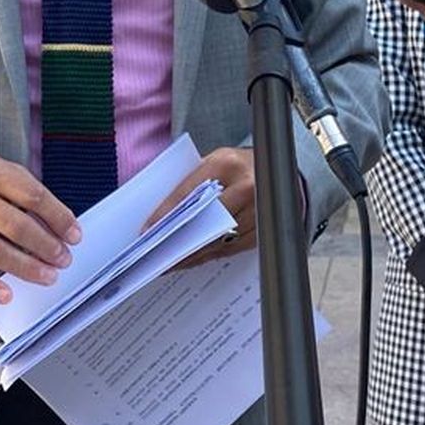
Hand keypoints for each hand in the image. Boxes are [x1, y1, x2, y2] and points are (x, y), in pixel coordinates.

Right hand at [0, 154, 79, 302]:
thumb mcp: (8, 174)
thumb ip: (33, 197)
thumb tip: (63, 231)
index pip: (33, 197)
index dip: (58, 218)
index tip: (75, 236)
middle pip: (15, 226)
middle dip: (45, 246)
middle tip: (64, 259)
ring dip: (25, 267)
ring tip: (48, 276)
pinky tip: (7, 295)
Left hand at [142, 147, 256, 267]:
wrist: (276, 168)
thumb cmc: (237, 164)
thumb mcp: (214, 162)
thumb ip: (193, 183)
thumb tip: (162, 215)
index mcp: (226, 164)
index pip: (188, 193)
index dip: (166, 214)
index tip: (148, 230)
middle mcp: (246, 186)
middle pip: (204, 221)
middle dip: (179, 239)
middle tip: (157, 254)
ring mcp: (260, 209)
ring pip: (219, 239)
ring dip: (194, 253)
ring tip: (172, 262)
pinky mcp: (267, 228)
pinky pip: (234, 248)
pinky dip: (213, 254)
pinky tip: (196, 258)